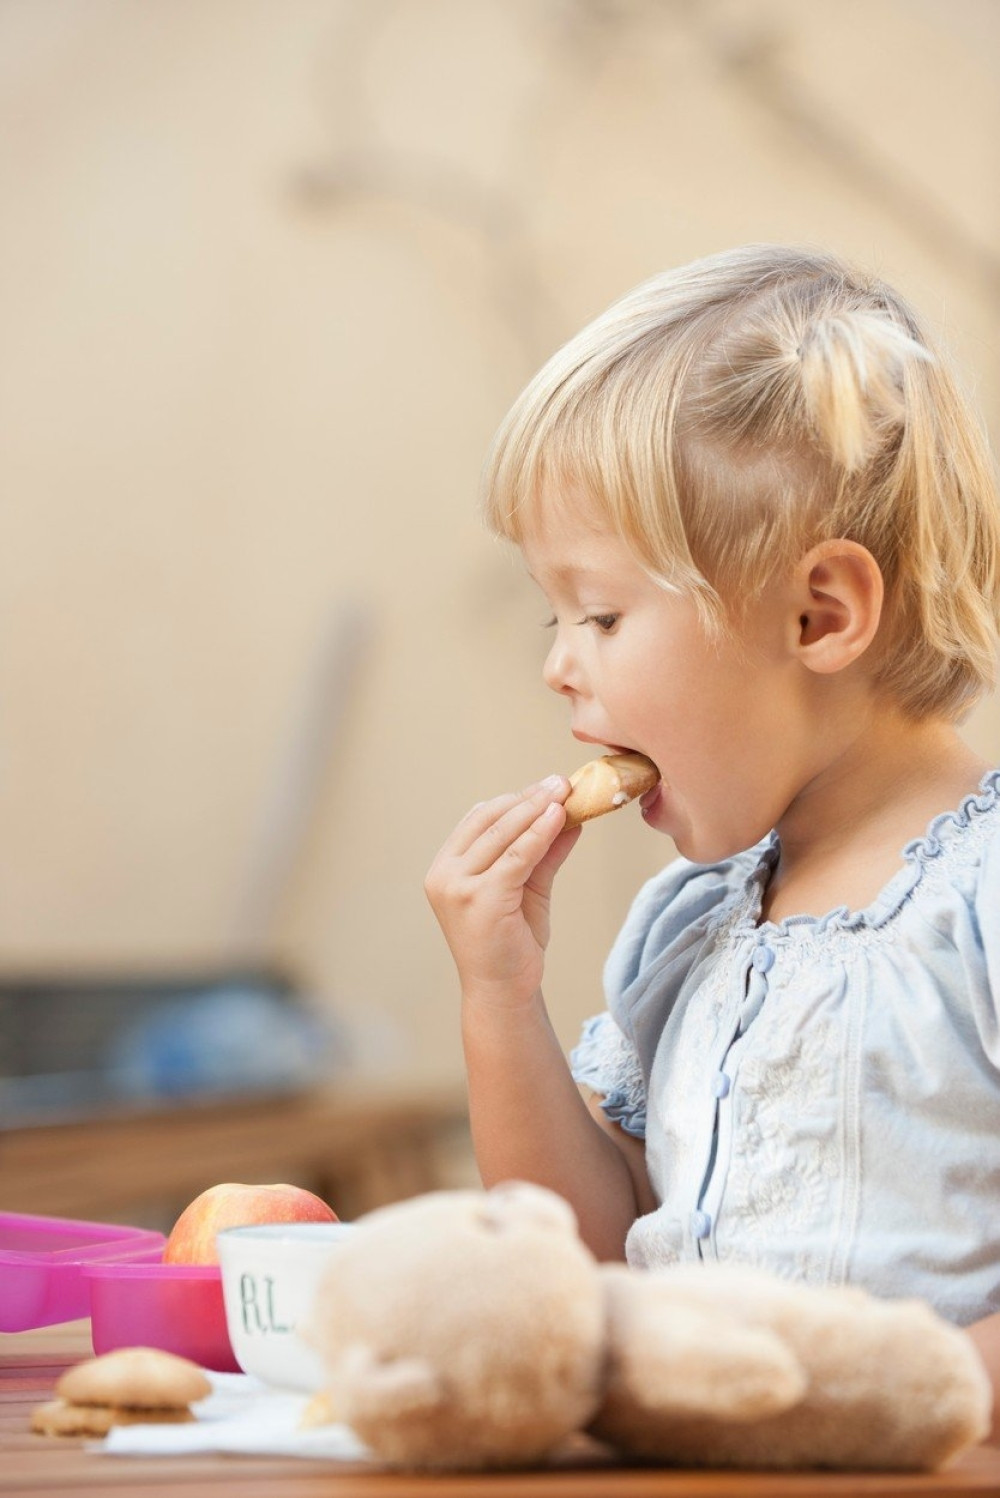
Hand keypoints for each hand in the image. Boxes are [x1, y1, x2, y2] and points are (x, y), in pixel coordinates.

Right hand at [425, 776, 580, 1008]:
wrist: (503, 990)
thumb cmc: (511, 941)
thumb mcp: (527, 888)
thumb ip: (542, 853)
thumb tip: (569, 816)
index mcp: (446, 867)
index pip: (479, 819)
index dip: (515, 798)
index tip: (547, 785)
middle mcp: (444, 874)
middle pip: (490, 820)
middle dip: (529, 797)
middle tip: (562, 782)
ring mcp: (458, 886)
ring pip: (504, 835)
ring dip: (537, 809)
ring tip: (565, 792)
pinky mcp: (482, 898)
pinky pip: (518, 856)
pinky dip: (540, 833)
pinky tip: (560, 817)